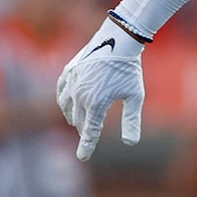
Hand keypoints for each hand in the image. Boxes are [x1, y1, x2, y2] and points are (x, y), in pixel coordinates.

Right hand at [56, 17, 145, 160]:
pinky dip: (63, 100)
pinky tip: (66, 103)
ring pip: (67, 107)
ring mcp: (71, 82)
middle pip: (79, 120)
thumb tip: (131, 143)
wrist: (118, 39)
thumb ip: (131, 120)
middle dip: (84, 130)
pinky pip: (61, 90)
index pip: (89, 131)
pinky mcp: (69, 71)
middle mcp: (79, 95)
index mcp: (96, 103)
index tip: (83, 157)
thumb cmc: (129, 69)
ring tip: (78, 123)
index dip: (86, 146)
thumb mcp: (135, 96)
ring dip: (72, 116)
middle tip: (87, 138)